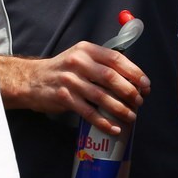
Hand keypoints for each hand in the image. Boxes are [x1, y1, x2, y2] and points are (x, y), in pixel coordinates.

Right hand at [0, 43, 150, 134]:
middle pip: (111, 77)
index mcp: (87, 50)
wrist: (31, 80)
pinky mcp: (63, 98)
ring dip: (119, 108)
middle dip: (129, 91)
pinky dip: (103, 121)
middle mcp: (78, 62)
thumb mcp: (81, 57)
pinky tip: (114, 128)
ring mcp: (70, 80)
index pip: (116, 59)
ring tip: (131, 116)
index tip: (146, 84)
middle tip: (139, 101)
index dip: (134, 72)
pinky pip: (88, 112)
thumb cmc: (63, 70)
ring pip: (101, 96)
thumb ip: (102, 63)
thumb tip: (132, 79)